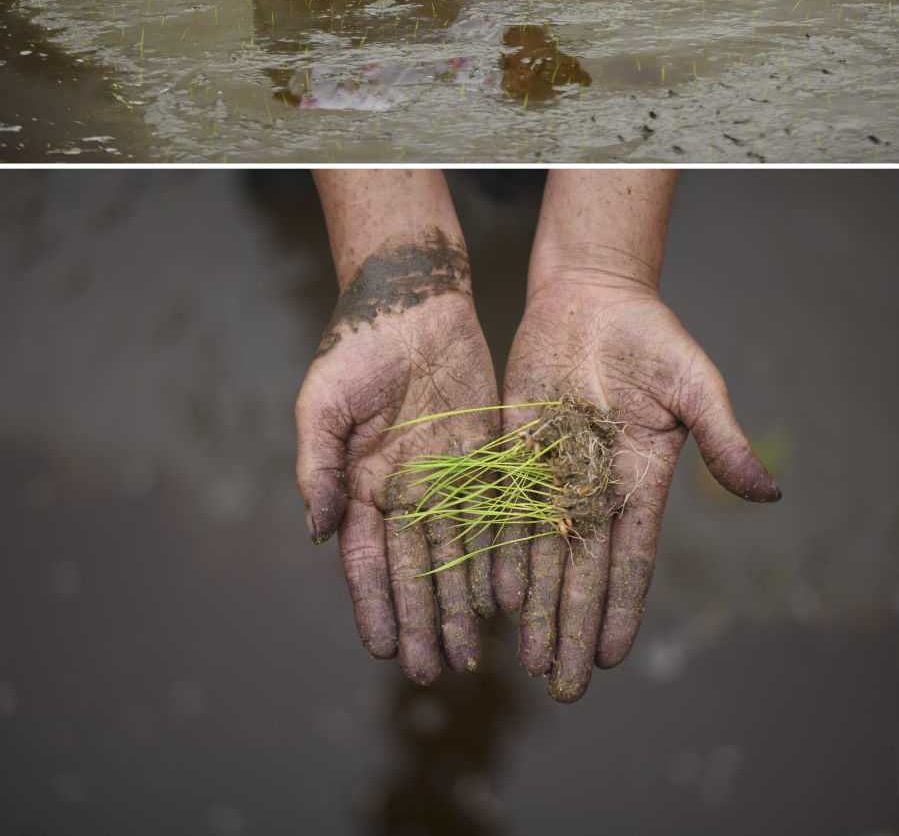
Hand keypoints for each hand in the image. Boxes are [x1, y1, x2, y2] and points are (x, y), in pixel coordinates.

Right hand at [296, 280, 498, 684]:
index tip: (386, 648)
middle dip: (425, 620)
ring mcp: (448, 474)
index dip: (376, 604)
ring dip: (464, 601)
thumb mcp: (323, 404)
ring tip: (474, 653)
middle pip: (416, 568)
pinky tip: (508, 593)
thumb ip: (320, 467)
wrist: (411, 299)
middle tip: (437, 671)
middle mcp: (406, 489)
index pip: (369, 559)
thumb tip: (318, 533)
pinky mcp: (487, 452)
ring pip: (458, 550)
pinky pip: (497, 510)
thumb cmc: (356, 346)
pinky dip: (500, 552)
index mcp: (362, 483)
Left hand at [493, 276, 779, 702]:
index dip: (617, 607)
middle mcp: (595, 487)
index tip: (608, 658)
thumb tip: (770, 493)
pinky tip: (492, 592)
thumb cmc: (653, 337)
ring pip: (540, 551)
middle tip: (560, 688)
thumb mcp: (695, 385)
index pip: (630, 558)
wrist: (593, 295)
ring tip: (526, 661)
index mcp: (641, 480)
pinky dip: (499, 550)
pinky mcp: (516, 447)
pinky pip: (504, 508)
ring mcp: (552, 470)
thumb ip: (723, 439)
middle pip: (581, 569)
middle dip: (570, 627)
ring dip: (534, 605)